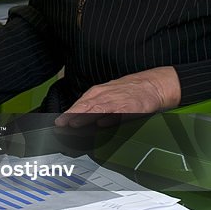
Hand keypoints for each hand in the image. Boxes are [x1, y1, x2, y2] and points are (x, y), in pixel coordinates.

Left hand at [55, 67, 180, 127]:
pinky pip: (120, 113)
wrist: (152, 85)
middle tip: (61, 124)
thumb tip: (75, 118)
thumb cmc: (127, 91)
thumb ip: (92, 105)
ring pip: (99, 109)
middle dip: (72, 116)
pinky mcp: (133, 107)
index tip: (58, 123)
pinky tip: (102, 123)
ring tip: (75, 124)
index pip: (80, 104)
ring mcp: (119, 101)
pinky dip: (110, 118)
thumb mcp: (106, 94)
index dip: (68, 113)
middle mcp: (106, 96)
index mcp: (98, 93)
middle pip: (86, 106)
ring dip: (85, 117)